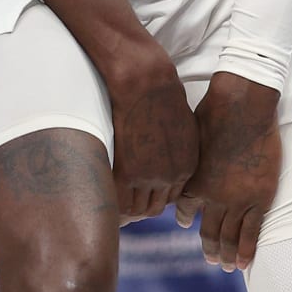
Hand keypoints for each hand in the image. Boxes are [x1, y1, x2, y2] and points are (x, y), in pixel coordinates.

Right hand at [106, 45, 197, 221]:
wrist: (147, 82)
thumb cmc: (162, 95)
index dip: (154, 195)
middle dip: (139, 205)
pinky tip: (103, 192)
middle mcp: (171, 177)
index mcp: (187, 166)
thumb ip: (177, 150)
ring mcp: (149, 177)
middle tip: (122, 199)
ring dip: (124, 206)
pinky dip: (111, 200)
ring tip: (110, 198)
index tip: (139, 192)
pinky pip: (119, 200)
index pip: (171, 198)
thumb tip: (165, 157)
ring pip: (136, 208)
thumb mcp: (183, 128)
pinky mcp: (127, 173)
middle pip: (154, 207)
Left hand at [173, 73, 282, 270]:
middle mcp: (211, 197)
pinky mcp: (259, 199)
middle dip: (208, 247)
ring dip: (226, 255)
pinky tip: (243, 264)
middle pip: (207, 231)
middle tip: (209, 259)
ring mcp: (236, 201)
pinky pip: (251, 233)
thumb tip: (175, 156)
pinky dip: (246, 251)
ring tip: (225, 266)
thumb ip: (185, 156)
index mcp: (192, 182)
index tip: (184, 224)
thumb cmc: (213, 113)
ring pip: (229, 237)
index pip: (183, 209)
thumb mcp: (188, 137)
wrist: (242, 108)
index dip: (183, 218)